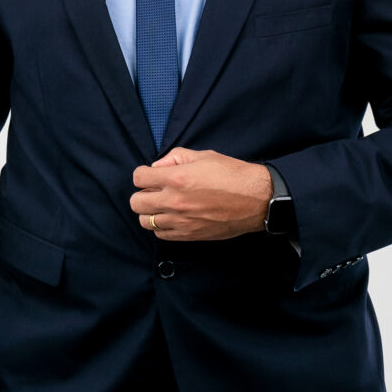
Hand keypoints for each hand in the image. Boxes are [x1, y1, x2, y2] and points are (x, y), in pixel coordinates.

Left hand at [130, 148, 272, 239]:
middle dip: (143, 193)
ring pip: (145, 221)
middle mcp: (174, 202)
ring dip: (150, 211)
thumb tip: (158, 167)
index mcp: (177, 178)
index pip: (139, 178)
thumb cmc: (232, 174)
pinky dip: (162, 226)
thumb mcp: (204, 155)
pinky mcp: (189, 235)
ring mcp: (181, 221)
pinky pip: (161, 235)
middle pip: (136, 202)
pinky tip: (173, 217)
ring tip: (163, 205)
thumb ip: (175, 157)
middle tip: (155, 190)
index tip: (151, 175)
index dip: (143, 174)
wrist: (255, 199)